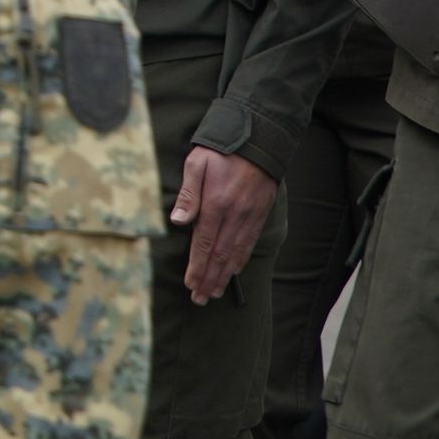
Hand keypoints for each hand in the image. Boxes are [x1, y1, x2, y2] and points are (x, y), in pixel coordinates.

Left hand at [171, 146, 278, 304]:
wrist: (259, 139)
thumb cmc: (222, 150)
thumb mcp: (198, 163)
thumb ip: (189, 194)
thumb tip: (178, 221)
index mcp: (216, 204)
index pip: (204, 243)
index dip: (197, 266)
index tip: (190, 285)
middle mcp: (235, 215)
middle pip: (220, 254)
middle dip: (209, 279)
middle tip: (200, 298)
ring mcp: (250, 217)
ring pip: (236, 253)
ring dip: (224, 275)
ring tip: (215, 292)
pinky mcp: (260, 215)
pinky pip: (250, 244)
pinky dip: (241, 261)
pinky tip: (234, 272)